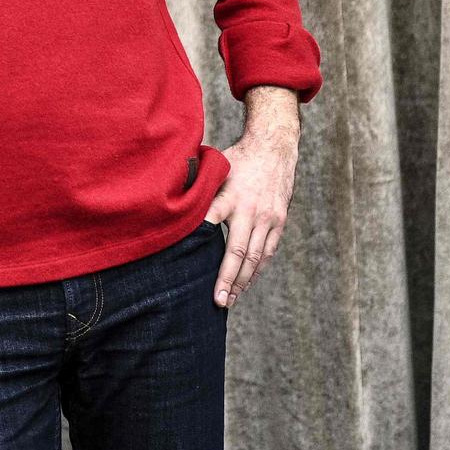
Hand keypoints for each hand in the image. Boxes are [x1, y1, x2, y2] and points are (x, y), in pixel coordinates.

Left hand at [204, 125, 298, 307]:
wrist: (274, 148)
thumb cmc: (238, 159)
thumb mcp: (216, 168)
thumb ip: (199, 188)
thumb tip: (170, 203)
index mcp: (230, 195)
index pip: (212, 220)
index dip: (201, 240)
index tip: (191, 264)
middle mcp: (250, 209)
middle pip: (238, 250)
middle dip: (228, 279)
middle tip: (219, 302)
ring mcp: (268, 218)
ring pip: (255, 257)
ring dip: (243, 281)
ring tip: (231, 300)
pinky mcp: (279, 222)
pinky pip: (268, 252)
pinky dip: (257, 270)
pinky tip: (247, 283)